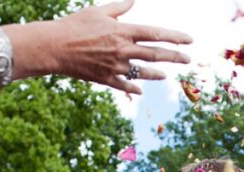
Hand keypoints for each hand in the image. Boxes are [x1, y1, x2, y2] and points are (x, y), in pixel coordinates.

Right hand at [16, 0, 191, 95]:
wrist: (53, 47)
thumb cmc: (74, 25)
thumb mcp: (97, 12)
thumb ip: (118, 8)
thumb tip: (133, 0)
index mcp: (123, 31)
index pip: (155, 33)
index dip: (174, 36)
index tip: (189, 40)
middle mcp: (123, 50)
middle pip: (155, 54)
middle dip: (175, 57)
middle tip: (189, 60)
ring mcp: (115, 66)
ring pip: (142, 72)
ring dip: (156, 74)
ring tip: (166, 75)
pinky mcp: (106, 79)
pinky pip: (124, 86)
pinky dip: (133, 89)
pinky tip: (140, 91)